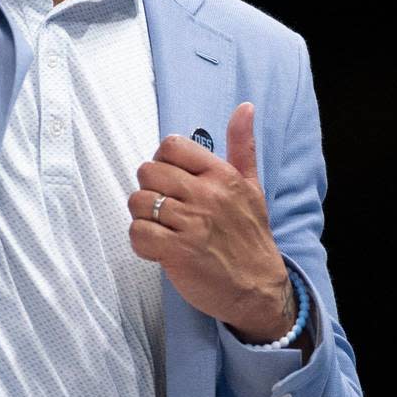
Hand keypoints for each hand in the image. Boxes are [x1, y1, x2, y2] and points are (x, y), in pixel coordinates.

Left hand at [128, 103, 294, 341]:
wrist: (259, 290)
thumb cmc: (250, 236)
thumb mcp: (252, 186)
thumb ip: (242, 145)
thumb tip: (245, 106)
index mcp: (221, 176)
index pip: (171, 146)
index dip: (162, 161)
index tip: (171, 181)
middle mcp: (206, 196)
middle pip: (148, 171)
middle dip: (149, 189)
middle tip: (164, 208)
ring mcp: (191, 224)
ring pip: (139, 202)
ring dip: (143, 216)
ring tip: (161, 227)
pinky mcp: (178, 253)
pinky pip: (138, 233)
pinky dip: (141, 241)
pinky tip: (157, 246)